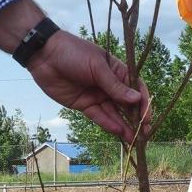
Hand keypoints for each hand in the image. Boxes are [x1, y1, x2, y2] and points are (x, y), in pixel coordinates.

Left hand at [28, 31, 150, 142]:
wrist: (44, 55)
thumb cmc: (74, 53)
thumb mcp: (97, 67)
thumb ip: (115, 86)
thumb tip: (136, 99)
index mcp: (117, 71)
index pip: (135, 88)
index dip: (143, 102)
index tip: (147, 117)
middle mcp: (109, 85)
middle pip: (126, 104)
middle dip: (135, 118)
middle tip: (143, 133)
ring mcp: (96, 95)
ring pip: (113, 112)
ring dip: (123, 125)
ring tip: (132, 138)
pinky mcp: (83, 104)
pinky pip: (98, 116)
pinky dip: (107, 123)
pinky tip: (117, 131)